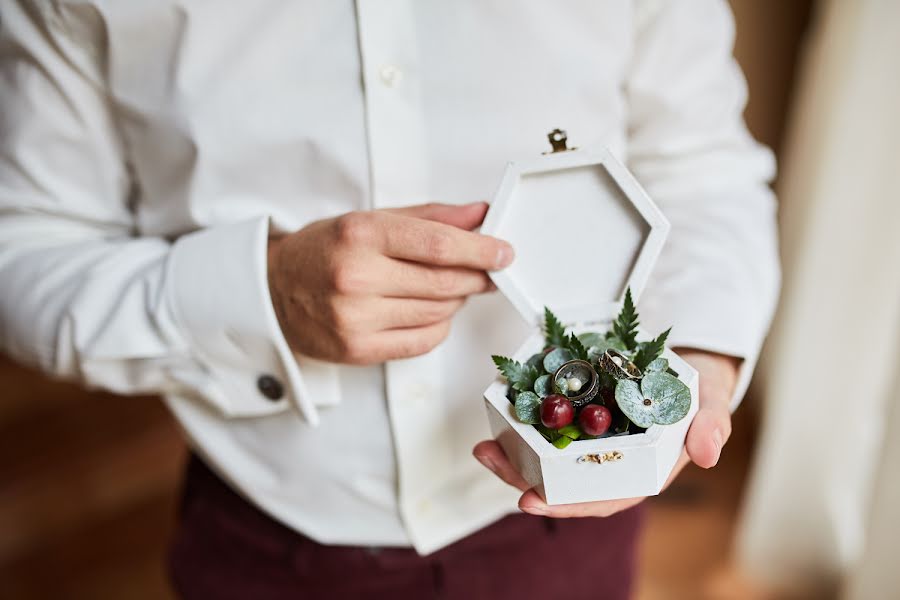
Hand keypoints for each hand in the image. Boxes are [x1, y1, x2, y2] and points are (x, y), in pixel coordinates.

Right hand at [267, 202, 512, 363]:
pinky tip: (429, 311)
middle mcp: (356, 277)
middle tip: (486, 270)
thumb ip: (429, 216)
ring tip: (449, 286)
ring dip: (456, 300)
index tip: (504, 252)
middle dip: (476, 276)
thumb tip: (480, 214)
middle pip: (444, 282)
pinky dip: (438, 325)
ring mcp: (356, 318)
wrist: (273, 290)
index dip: (481, 250)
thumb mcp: (371, 218)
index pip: (438, 245)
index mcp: (360, 234)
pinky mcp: (358, 350)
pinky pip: (423, 341)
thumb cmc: (325, 250)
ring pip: (438, 313)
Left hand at [473, 349, 739, 516]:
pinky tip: (499, 424)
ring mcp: (593, 444)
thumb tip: (708, 454)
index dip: (565, 503)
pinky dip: (521, 431)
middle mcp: (611, 464)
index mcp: (639, 473)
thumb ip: (711, 426)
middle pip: (562, 483)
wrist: (689, 367)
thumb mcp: (710, 403)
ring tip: (486, 447)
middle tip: (492, 458)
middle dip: (524, 477)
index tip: (532, 500)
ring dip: (514, 458)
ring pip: (547, 462)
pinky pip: (547, 434)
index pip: (600, 498)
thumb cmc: (698, 392)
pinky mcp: (580, 422)